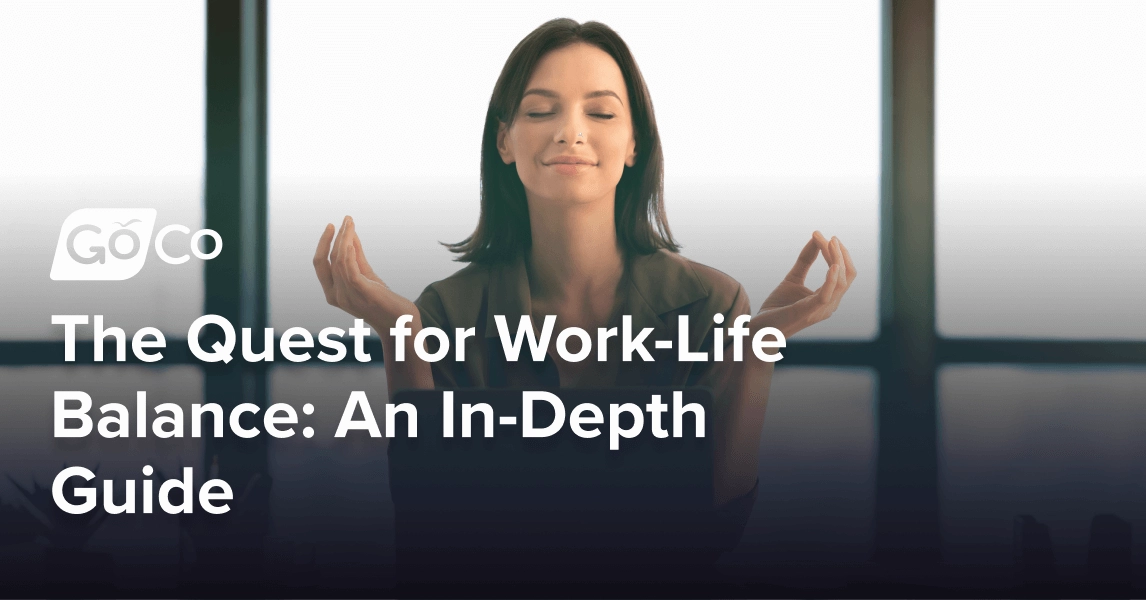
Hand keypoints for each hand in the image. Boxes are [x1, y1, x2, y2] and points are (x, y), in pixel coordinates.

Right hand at [313, 216, 416, 330]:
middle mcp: (336, 296)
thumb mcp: (366, 275)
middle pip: (327, 260)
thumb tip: (349, 234)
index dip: (323, 244)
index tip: (333, 226)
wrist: (401, 322)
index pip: (320, 265)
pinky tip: (352, 237)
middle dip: (333, 237)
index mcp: (333, 293)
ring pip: (339, 260)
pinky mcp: (362, 292)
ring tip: (350, 223)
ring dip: (344, 238)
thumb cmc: (383, 300)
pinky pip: (349, 268)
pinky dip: (349, 250)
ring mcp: (348, 296)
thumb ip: (356, 257)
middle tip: (344, 220)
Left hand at [751, 231, 855, 337]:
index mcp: (828, 298)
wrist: (759, 329)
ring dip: (837, 259)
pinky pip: (827, 295)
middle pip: (847, 275)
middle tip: (830, 237)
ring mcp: (821, 310)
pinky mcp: (808, 312)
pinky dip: (832, 279)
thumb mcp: (793, 278)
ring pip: (841, 282)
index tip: (821, 235)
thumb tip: (815, 237)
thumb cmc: (777, 307)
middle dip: (840, 253)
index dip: (836, 253)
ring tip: (829, 241)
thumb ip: (805, 260)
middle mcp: (830, 305)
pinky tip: (832, 264)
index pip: (842, 272)